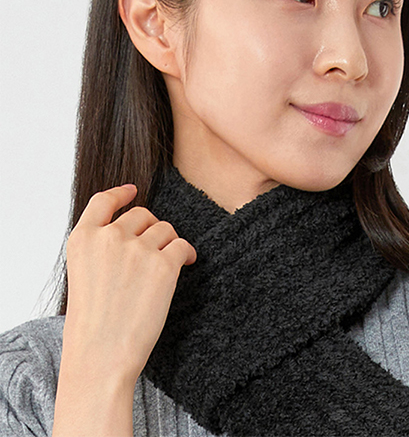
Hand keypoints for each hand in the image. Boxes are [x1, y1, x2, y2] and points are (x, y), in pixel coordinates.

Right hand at [62, 183, 196, 385]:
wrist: (102, 356)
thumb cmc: (92, 324)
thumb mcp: (83, 274)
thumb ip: (102, 248)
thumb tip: (134, 232)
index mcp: (83, 239)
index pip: (103, 201)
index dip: (120, 194)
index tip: (132, 191)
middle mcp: (110, 237)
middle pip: (142, 214)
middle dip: (151, 228)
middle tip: (154, 249)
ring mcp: (138, 249)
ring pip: (165, 228)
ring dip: (169, 242)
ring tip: (167, 264)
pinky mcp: (164, 264)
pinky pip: (183, 245)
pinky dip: (187, 253)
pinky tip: (186, 263)